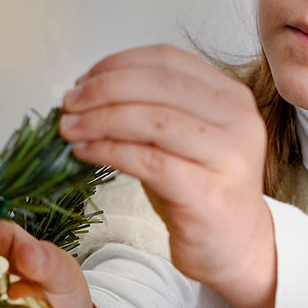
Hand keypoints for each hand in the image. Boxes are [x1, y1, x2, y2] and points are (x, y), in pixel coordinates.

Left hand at [60, 45, 275, 307]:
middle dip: (104, 89)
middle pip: (160, 84)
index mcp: (232, 97)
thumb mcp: (183, 138)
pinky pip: (149, 162)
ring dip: (101, 120)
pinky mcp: (208, 194)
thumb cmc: (202, 189)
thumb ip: (152, 108)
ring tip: (70, 129)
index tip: (83, 80)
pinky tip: (86, 153)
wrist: (236, 247)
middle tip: (69, 104)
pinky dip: (110, 151)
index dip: (118, 64)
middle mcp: (239, 120)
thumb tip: (87, 91)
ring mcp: (228, 157)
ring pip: (154, 120)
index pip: (168, 60)